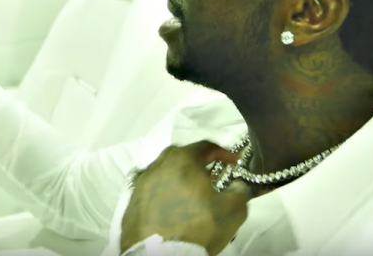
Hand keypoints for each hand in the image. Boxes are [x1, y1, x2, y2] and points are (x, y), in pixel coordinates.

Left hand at [121, 142, 250, 255]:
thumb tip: (238, 185)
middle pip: (181, 156)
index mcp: (181, 160)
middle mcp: (157, 165)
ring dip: (179, 179)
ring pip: (164, 173)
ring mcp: (141, 183)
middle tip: (211, 177)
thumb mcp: (232, 210)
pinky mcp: (131, 202)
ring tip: (191, 195)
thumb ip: (240, 191)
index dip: (223, 152)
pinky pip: (152, 191)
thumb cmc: (198, 227)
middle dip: (198, 163)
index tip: (234, 162)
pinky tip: (172, 208)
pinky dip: (164, 194)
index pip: (205, 146)